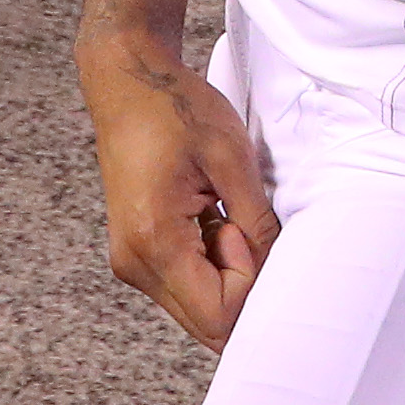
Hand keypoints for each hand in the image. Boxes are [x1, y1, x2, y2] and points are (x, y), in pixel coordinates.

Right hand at [77, 47, 276, 348]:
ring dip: (225, 273)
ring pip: (198, 307)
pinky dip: (210, 263)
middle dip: (240, 285)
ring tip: (221, 212)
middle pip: (206, 323)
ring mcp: (132, 262)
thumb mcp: (232, 158)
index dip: (249, 280)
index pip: (218, 314)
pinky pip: (185, 284)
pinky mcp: (137, 253)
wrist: (126, 81)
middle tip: (239, 223)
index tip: (243, 225)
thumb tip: (277, 273)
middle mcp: (135, 264)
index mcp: (154, 242)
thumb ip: (257, 223)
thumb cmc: (174, 108)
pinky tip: (209, 216)